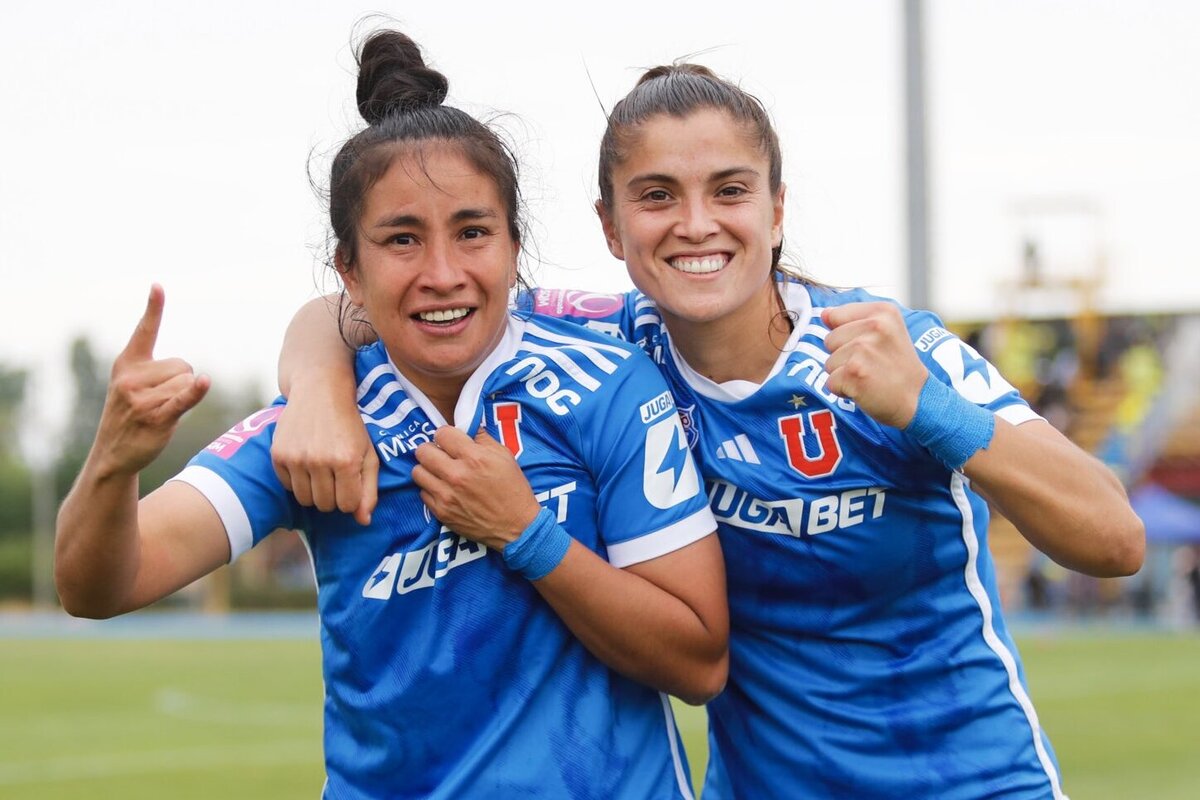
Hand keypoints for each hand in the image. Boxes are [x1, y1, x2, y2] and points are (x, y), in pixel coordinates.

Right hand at [90, 285, 209, 478]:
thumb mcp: (134, 386)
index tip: (158, 286)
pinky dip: (195, 391)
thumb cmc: (131, 415)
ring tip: (161, 413)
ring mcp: (143, 398)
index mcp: (127, 364)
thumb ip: (156, 372)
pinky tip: (203, 382)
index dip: (153, 309)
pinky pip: (183, 398)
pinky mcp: (157, 417)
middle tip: (160, 402)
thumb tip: (194, 374)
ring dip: (184, 397)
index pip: (144, 331)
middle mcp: (132, 378)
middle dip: (182, 382)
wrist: (112, 454)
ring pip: (188, 381)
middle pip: (184, 364)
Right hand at [271, 377, 377, 525]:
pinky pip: (288, 486)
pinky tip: (305, 460)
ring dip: (314, 491)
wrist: (320, 391)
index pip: (347, 506)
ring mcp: (296, 458)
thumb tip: (363, 521)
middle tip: (335, 475)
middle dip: (333, 496)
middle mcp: (320, 460)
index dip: (350, 498)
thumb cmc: (350, 425)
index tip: (350, 482)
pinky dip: (297, 480)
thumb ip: (369, 490)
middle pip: (325, 506)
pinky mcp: (278, 454)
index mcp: (346, 461)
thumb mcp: (368, 453)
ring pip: (305, 500)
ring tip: (321, 470)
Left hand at [412, 426, 541, 550]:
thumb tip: (465, 426)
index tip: (450, 441)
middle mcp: (456, 475)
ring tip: (439, 472)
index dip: (446, 435)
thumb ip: (482, 438)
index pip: (442, 434)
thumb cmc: (513, 489)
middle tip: (441, 455)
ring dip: (428, 469)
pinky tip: (444, 490)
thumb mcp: (504, 456)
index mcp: (474, 458)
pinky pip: (422, 492)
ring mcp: (446, 495)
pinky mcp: (441, 512)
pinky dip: (431, 489)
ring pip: (417, 471)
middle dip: (431, 449)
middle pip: (423, 451)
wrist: (517, 526)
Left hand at [821, 301, 927, 429]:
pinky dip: (843, 391)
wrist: (919, 400)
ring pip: (829, 362)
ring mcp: (864, 349)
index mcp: (883, 311)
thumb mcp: (887, 333)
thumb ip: (854, 320)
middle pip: (829, 340)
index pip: (835, 315)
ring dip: (844, 375)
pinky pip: (830, 382)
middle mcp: (875, 326)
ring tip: (869, 376)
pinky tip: (865, 389)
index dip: (845, 336)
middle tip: (870, 365)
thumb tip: (825, 314)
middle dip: (843, 356)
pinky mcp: (854, 372)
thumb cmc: (898, 368)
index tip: (868, 347)